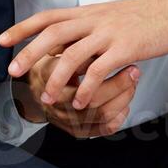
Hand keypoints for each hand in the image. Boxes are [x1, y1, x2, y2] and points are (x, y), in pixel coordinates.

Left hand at [0, 0, 167, 111]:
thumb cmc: (148, 17)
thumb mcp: (112, 17)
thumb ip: (90, 29)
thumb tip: (69, 42)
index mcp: (89, 13)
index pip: (48, 16)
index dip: (23, 27)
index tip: (3, 40)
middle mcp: (95, 20)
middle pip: (53, 33)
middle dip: (29, 52)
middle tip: (12, 71)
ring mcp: (110, 33)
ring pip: (72, 55)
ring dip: (56, 79)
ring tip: (47, 98)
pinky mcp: (126, 48)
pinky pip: (99, 70)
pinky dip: (87, 88)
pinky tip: (82, 103)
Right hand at [15, 53, 140, 137]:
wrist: (34, 92)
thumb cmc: (49, 66)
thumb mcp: (53, 50)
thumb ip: (71, 45)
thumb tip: (94, 37)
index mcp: (48, 79)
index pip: (77, 77)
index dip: (101, 67)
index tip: (119, 54)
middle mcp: (56, 104)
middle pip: (93, 100)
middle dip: (119, 85)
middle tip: (134, 70)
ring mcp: (68, 120)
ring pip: (103, 115)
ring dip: (123, 98)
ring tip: (132, 82)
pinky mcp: (78, 131)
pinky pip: (105, 128)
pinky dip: (120, 115)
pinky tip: (125, 101)